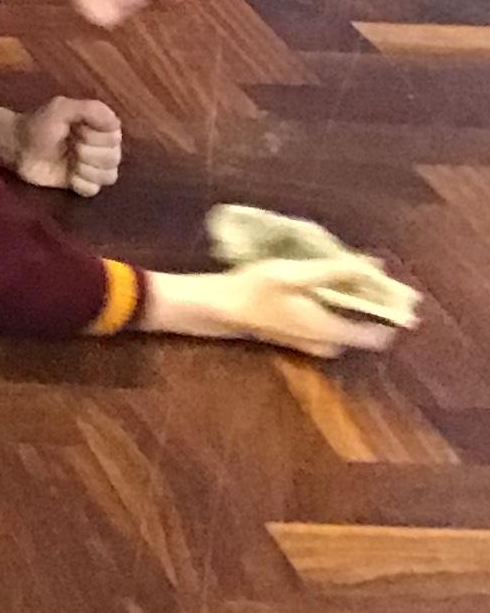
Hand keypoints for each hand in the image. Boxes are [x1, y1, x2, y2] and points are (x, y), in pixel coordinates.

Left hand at [13, 97, 122, 195]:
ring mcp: (92, 167)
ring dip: (86, 170)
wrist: (17, 146)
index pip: (115, 137)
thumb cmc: (39, 124)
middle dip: (89, 153)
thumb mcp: (61, 108)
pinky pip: (94, 190)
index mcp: (100, 127)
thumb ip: (90, 110)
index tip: (76, 130)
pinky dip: (81, 184)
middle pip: (113, 158)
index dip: (95, 136)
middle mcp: (101, 147)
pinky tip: (69, 177)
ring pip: (109, 176)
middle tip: (70, 146)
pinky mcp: (81, 184)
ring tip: (70, 162)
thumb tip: (115, 124)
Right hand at [143, 262, 406, 359]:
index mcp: (330, 331)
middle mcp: (325, 343)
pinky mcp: (299, 337)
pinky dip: (334, 306)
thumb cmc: (256, 290)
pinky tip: (324, 285)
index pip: (377, 335)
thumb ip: (333, 273)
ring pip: (345, 325)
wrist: (219, 308)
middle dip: (369, 302)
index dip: (389, 312)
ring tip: (348, 274)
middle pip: (362, 328)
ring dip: (351, 303)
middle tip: (368, 274)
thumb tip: (369, 268)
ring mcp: (311, 343)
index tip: (394, 290)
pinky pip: (330, 324)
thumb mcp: (295, 275)